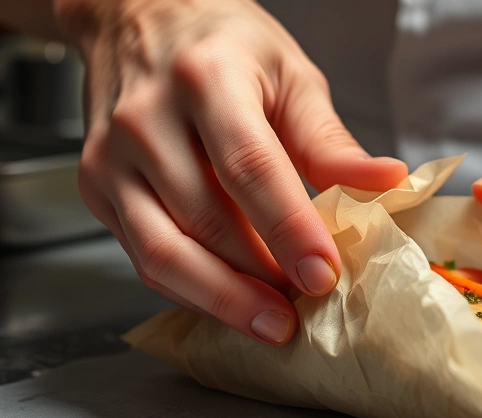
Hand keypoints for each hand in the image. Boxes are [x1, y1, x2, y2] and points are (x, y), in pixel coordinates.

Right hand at [58, 0, 407, 344]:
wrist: (139, 18)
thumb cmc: (222, 47)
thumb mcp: (289, 75)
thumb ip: (330, 141)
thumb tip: (385, 183)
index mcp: (205, 79)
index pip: (249, 167)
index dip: (289, 228)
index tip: (323, 274)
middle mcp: (146, 119)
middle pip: (204, 221)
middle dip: (258, 280)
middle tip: (303, 314)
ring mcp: (111, 158)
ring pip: (164, 253)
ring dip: (222, 300)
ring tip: (271, 323)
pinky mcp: (96, 190)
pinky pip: (144, 259)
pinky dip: (191, 291)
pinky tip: (230, 303)